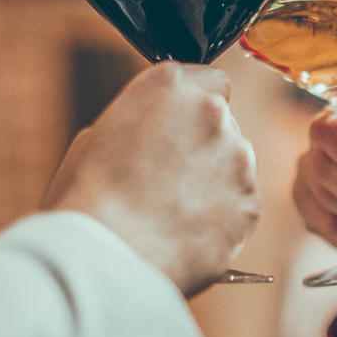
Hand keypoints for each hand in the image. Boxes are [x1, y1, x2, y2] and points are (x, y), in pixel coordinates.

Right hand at [41, 63, 258, 296]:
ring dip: (215, 181)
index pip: (208, 79)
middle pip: (223, 123)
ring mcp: (238, 158)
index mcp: (170, 85)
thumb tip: (154, 135)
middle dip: (203, 145)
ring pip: (235, 164)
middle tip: (168, 179)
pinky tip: (186, 232)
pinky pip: (241, 205)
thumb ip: (140, 123)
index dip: (193, 107)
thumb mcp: (96, 138)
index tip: (180, 128)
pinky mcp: (249, 204)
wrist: (105, 256)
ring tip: (172, 212)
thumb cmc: (87, 199)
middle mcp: (213, 112)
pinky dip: (223, 217)